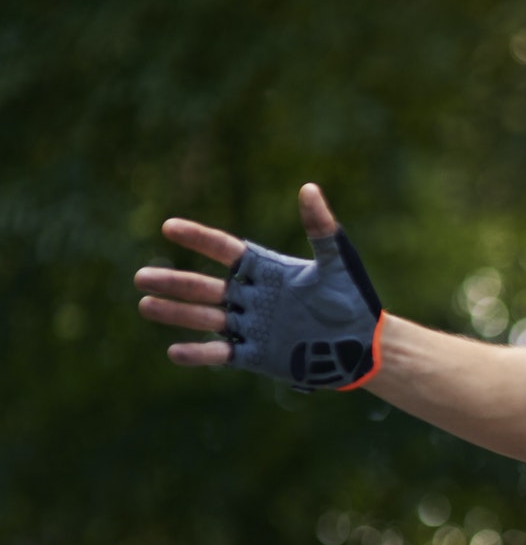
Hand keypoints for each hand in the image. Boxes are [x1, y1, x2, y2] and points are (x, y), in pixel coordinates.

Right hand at [135, 184, 341, 366]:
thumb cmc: (353, 300)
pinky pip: (222, 354)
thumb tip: (308, 189)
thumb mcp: (338, 262)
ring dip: (177, 313)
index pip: (227, 251)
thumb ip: (321, 228)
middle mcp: (252, 296)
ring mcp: (251, 326)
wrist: (365, 345)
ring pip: (207, 317)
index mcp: (267, 270)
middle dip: (176, 283)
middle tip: (140, 278)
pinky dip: (199, 354)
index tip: (169, 226)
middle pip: (206, 287)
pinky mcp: (256, 355)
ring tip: (145, 305)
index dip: (200, 239)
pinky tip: (173, 351)